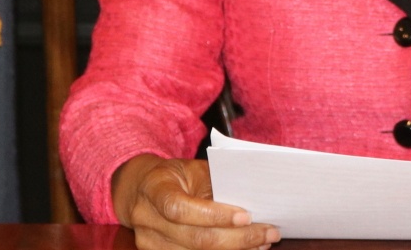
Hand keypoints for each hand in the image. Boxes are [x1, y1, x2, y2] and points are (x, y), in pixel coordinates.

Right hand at [111, 154, 280, 249]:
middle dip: (237, 238)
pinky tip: (244, 249)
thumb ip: (216, 185)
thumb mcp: (193, 169)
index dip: (214, 215)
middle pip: (194, 239)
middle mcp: (146, 219)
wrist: (140, 190)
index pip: (180, 208)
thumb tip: (250, 203)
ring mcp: (149, 242)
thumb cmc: (175, 176)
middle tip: (269, 232)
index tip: (246, 216)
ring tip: (262, 242)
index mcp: (154, 188)